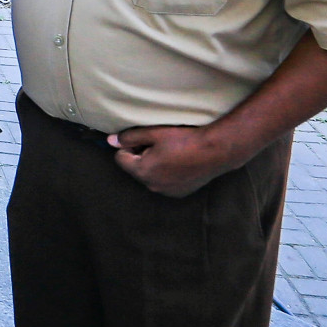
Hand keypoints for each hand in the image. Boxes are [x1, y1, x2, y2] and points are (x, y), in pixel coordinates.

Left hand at [108, 124, 240, 198]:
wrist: (217, 151)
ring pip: (150, 176)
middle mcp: (152, 186)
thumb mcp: (153, 133)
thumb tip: (110, 141)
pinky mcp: (179, 193)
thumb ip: (129, 137)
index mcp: (142, 171)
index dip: (129, 146)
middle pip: (135, 168)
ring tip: (171, 153)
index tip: (143, 139)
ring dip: (154, 165)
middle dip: (141, 156)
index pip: (120, 159)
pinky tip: (180, 163)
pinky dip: (166, 174)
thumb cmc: (184, 140)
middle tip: (159, 144)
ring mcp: (166, 192)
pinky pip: (164, 182)